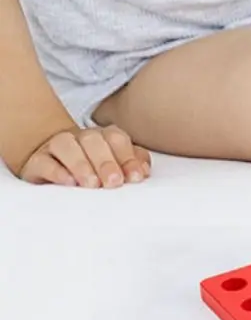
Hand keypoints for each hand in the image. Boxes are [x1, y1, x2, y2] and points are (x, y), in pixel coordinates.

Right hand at [19, 124, 151, 188]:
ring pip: (67, 146)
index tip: (136, 177)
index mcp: (103, 135)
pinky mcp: (37, 161)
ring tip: (92, 185)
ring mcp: (56, 146)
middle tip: (114, 183)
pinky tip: (68, 182)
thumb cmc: (90, 164)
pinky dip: (57, 171)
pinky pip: (44, 162)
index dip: (128, 157)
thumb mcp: (112, 162)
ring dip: (82, 164)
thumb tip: (144, 171)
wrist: (51, 160)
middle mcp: (81, 137)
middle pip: (94, 141)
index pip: (117, 140)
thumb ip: (131, 163)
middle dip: (106, 162)